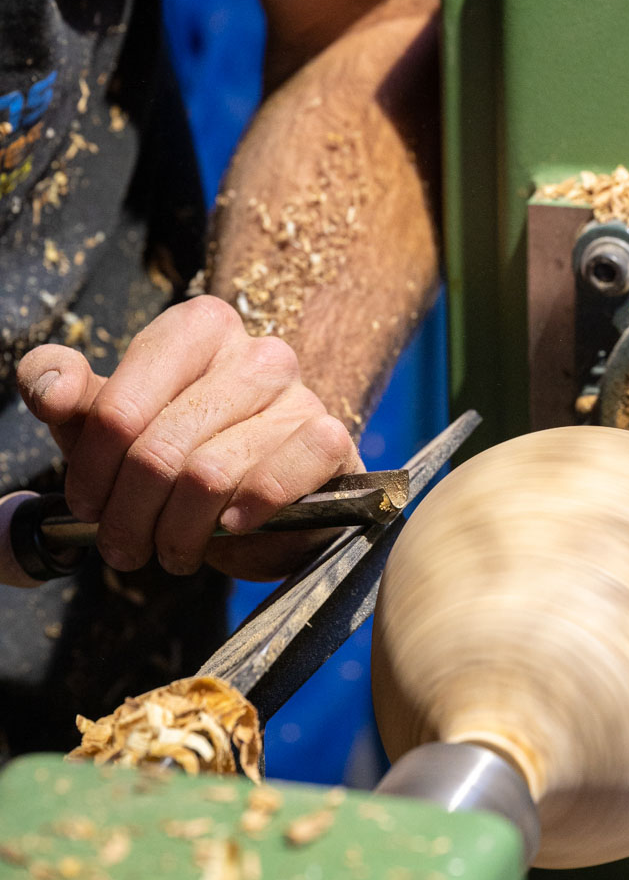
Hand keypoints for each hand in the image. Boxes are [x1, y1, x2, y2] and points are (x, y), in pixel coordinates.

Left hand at [16, 297, 362, 579]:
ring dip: (178, 530)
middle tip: (123, 547)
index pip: (117, 406)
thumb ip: (71, 399)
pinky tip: (232, 526)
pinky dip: (245, 514)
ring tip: (172, 550)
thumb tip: (48, 384)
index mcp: (197, 330)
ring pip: (209, 474)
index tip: (88, 507)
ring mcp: (298, 393)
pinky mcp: (329, 439)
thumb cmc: (185, 460)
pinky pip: (276, 481)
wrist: (268, 507)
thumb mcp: (118, 430)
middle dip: (130, 513)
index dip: (92, 469)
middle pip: (159, 447)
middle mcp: (253, 351)